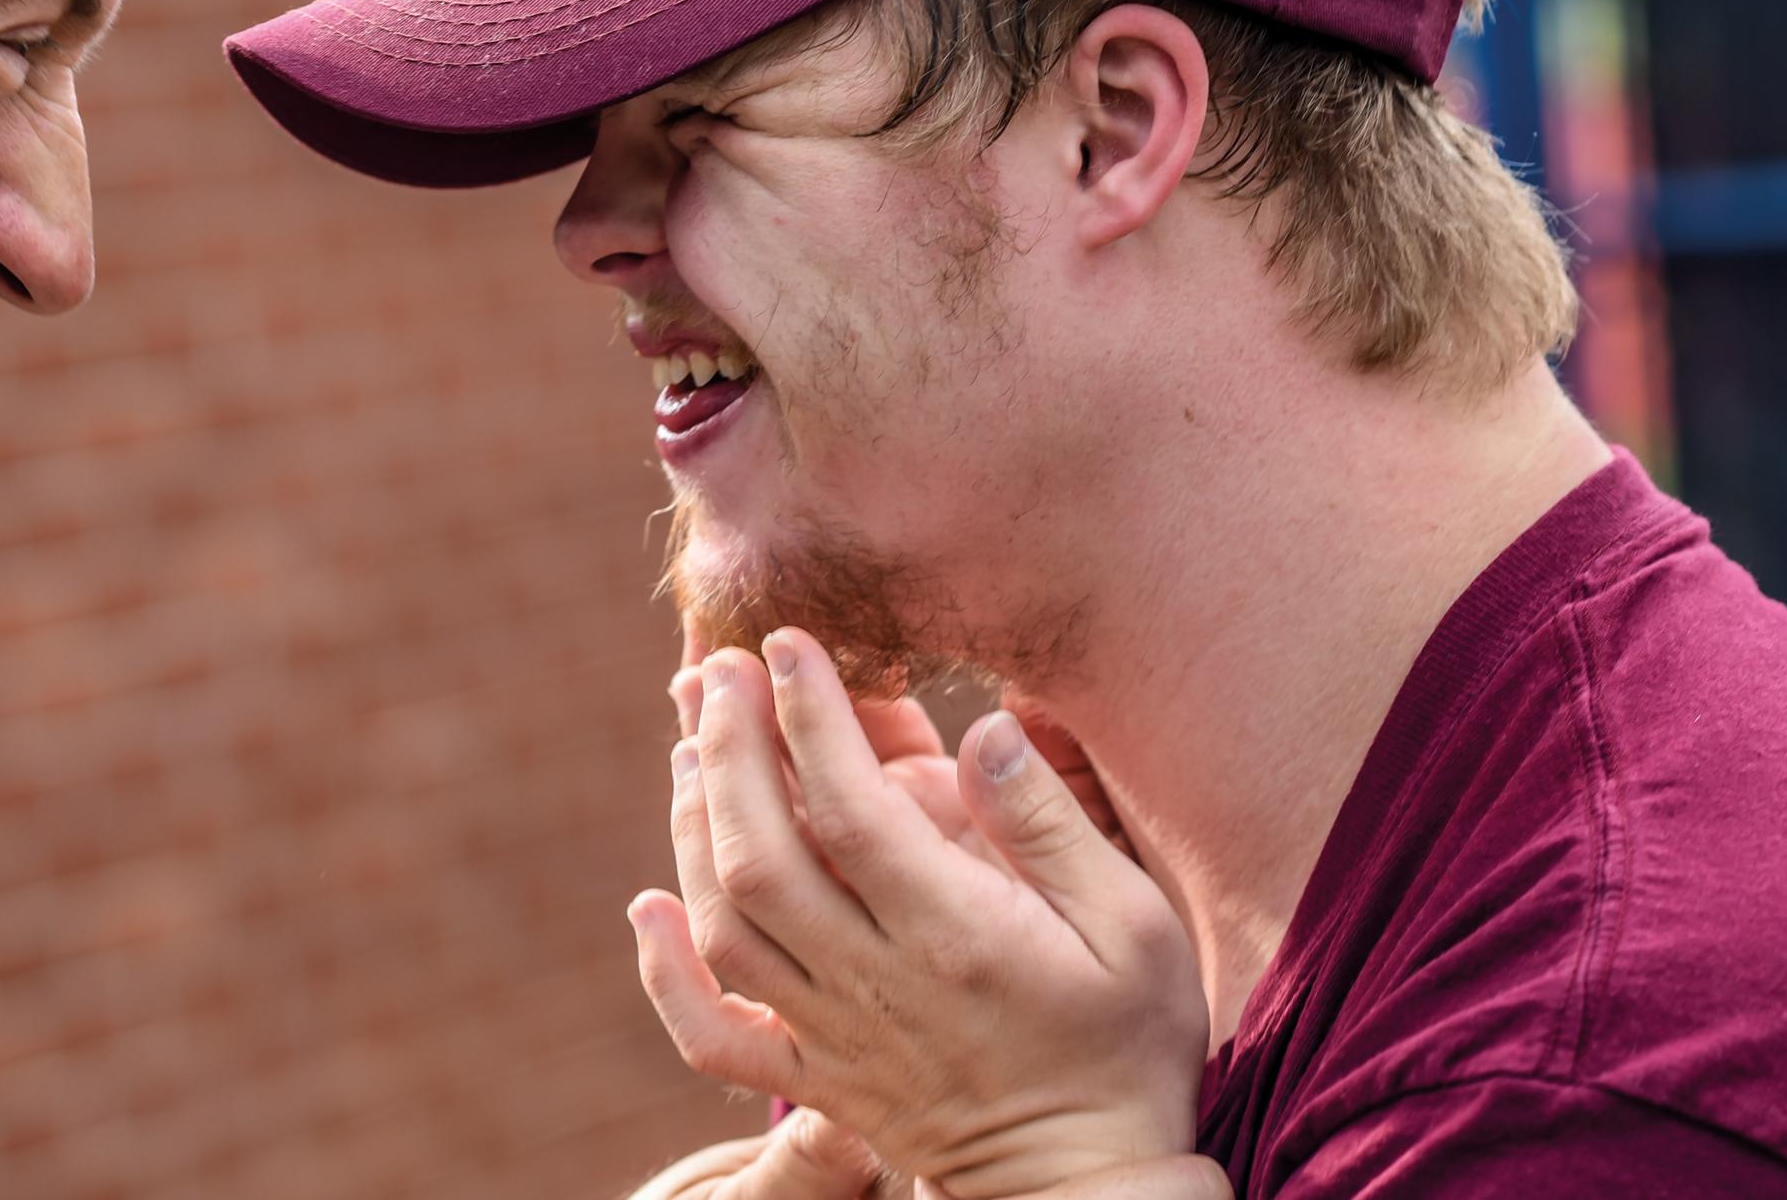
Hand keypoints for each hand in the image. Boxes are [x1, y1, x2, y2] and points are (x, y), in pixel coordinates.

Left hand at [632, 632, 1207, 1199]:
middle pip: (762, 854)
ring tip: (691, 744)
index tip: (787, 641)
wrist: (1090, 1187)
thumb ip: (1053, 824)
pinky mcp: (814, 1080)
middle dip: (730, 746)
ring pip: (726, 924)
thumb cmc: (1126, 1045)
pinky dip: (665, 972)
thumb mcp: (1136, 926)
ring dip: (693, 825)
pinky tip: (650, 904)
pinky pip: (711, 1035)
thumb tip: (984, 727)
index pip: (850, 808)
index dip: (809, 716)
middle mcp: (874, 984)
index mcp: (953, 936)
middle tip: (719, 668)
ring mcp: (833, 1037)